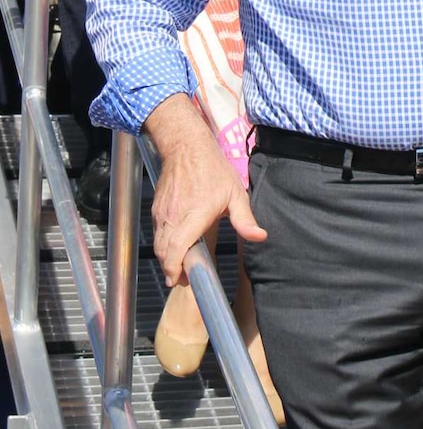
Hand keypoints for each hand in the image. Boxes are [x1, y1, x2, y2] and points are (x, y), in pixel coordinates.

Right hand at [148, 95, 266, 286]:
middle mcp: (174, 215)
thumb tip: (260, 237)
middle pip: (164, 252)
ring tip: (182, 266)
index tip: (181, 280)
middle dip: (172, 270)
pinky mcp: (156, 209)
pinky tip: (176, 246)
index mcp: (194, 214)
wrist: (187, 147)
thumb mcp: (235, 193)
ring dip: (167, 258)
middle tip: (185, 278)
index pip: (177, 249)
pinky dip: (164, 244)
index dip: (175, 269)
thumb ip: (245, 219)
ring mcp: (162, 212)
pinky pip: (157, 233)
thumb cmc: (213, 169)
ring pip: (158, 244)